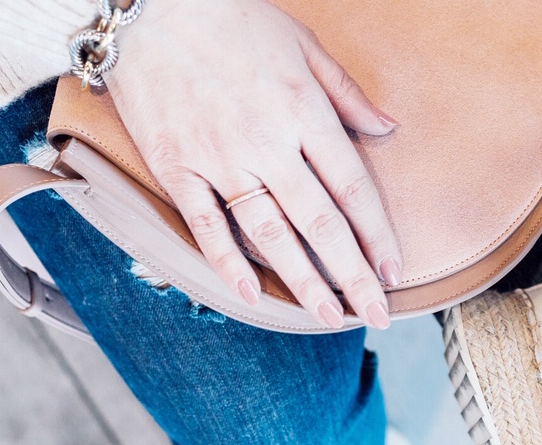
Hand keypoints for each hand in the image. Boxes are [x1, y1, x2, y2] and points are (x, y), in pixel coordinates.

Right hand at [108, 0, 400, 328]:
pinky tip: (253, 295)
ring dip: (302, 282)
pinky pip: (206, 224)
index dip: (377, 235)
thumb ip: (346, 93)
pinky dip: (228, 263)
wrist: (147, 5)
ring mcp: (220, 159)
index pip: (352, 188)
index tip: (394, 272)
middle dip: (352, 276)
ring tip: (327, 317)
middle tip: (375, 315)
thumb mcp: (302, 43)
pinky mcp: (178, 167)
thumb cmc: (230, 16)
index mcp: (304, 111)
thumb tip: (387, 129)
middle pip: (320, 223)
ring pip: (269, 234)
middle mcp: (267, 143)